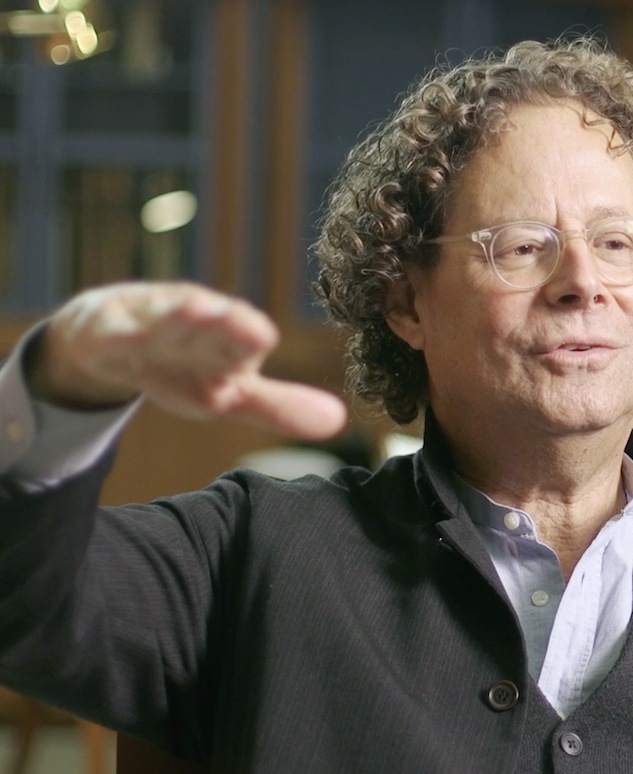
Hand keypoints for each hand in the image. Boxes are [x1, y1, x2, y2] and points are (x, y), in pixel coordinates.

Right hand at [27, 282, 348, 440]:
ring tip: (191, 309)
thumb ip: (279, 407)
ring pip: (163, 315)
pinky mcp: (108, 326)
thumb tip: (339, 421)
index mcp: (227, 340)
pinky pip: (111, 328)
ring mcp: (149, 321)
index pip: (243, 338)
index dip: (248, 336)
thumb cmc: (182, 366)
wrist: (110, 341)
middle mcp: (194, 323)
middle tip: (244, 323)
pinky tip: (120, 333)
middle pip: (209, 321)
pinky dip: (116, 329)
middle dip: (224, 320)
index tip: (262, 337)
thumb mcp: (229, 394)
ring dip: (176, 312)